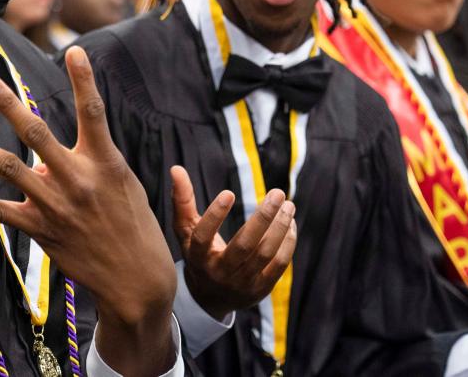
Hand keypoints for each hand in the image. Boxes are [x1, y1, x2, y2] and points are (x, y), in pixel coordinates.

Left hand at [0, 46, 176, 374]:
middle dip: (10, 106)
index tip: (73, 50)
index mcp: (106, 162)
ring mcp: (56, 205)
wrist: (136, 276)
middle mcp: (78, 179)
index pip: (93, 112)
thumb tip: (40, 159)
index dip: (84, 80)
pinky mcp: (41, 230)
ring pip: (10, 169)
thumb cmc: (131, 221)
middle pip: (37, 134)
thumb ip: (82, 163)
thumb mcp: (120, 183)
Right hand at [170, 165, 295, 319]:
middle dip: (263, 218)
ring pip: (266, 254)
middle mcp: (220, 274)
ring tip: (288, 205)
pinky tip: (290, 224)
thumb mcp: (186, 232)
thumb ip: (182, 201)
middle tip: (277, 193)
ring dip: (280, 227)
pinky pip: (279, 265)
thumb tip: (176, 168)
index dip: (214, 216)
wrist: (210, 299)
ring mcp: (242, 284)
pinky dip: (287, 243)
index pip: (203, 237)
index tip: (228, 192)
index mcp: (198, 258)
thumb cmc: (198, 255)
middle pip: (244, 246)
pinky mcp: (260, 289)